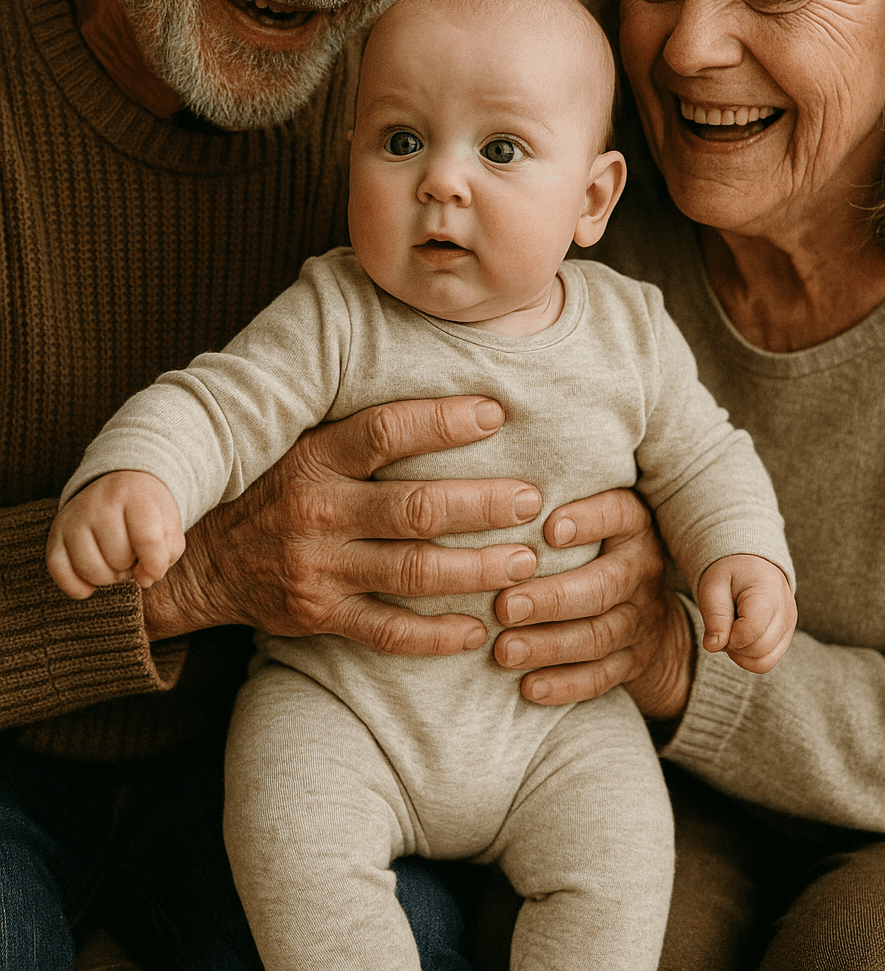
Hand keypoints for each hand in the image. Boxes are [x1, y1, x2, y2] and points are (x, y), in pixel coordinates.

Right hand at [47, 471, 185, 598]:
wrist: (119, 484)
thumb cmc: (148, 511)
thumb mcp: (168, 524)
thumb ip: (166, 554)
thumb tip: (144, 579)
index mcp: (134, 495)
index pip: (148, 541)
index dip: (155, 565)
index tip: (155, 569)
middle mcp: (100, 503)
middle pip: (119, 559)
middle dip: (131, 567)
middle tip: (132, 554)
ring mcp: (74, 518)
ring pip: (92, 571)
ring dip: (109, 578)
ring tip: (115, 562)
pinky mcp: (55, 534)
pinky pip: (61, 574)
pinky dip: (80, 587)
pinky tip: (93, 578)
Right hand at [141, 396, 544, 651]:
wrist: (202, 561)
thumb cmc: (274, 489)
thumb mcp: (303, 444)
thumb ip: (362, 431)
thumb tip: (450, 400)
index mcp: (316, 457)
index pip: (385, 430)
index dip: (443, 421)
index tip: (497, 414)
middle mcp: (319, 510)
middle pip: (415, 507)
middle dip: (482, 505)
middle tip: (531, 500)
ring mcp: (319, 567)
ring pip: (413, 571)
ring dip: (476, 568)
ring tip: (524, 561)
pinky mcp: (320, 616)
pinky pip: (387, 631)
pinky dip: (436, 635)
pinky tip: (476, 629)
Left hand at [490, 488, 681, 708]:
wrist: (650, 610)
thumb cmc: (595, 547)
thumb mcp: (591, 516)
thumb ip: (553, 507)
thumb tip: (490, 495)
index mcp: (632, 525)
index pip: (618, 514)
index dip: (588, 521)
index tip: (549, 529)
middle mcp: (642, 569)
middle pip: (603, 586)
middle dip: (551, 599)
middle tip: (504, 606)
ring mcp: (642, 620)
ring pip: (598, 636)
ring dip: (548, 645)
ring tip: (504, 650)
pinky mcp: (634, 661)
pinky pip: (601, 678)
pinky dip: (564, 685)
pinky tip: (529, 687)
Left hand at [697, 554, 796, 672]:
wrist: (750, 564)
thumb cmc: (730, 574)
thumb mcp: (713, 585)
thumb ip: (714, 615)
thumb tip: (713, 646)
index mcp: (768, 594)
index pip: (751, 632)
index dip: (728, 636)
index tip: (719, 623)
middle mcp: (786, 612)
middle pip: (758, 650)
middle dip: (733, 646)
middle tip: (722, 626)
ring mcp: (790, 626)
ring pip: (764, 662)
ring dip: (740, 655)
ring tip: (731, 631)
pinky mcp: (786, 637)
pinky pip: (767, 661)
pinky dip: (749, 657)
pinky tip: (740, 638)